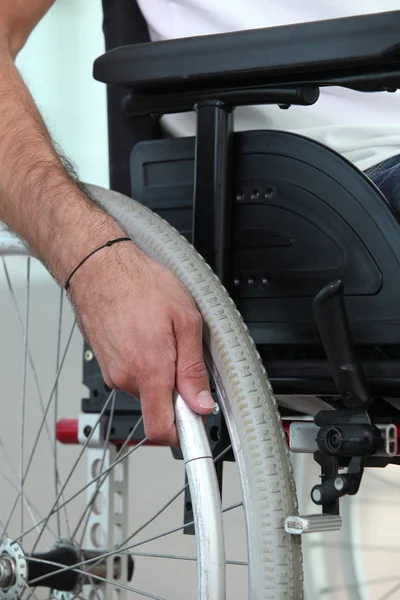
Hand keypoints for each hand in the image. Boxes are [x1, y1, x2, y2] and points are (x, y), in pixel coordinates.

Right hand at [68, 240, 214, 445]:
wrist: (99, 266)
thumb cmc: (140, 284)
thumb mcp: (185, 320)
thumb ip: (193, 368)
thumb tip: (201, 402)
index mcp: (149, 370)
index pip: (162, 429)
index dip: (183, 434)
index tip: (197, 429)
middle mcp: (126, 377)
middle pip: (159, 406)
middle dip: (176, 389)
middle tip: (183, 353)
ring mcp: (112, 371)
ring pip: (146, 387)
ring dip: (160, 370)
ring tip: (163, 335)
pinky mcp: (106, 362)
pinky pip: (132, 373)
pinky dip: (144, 361)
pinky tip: (147, 333)